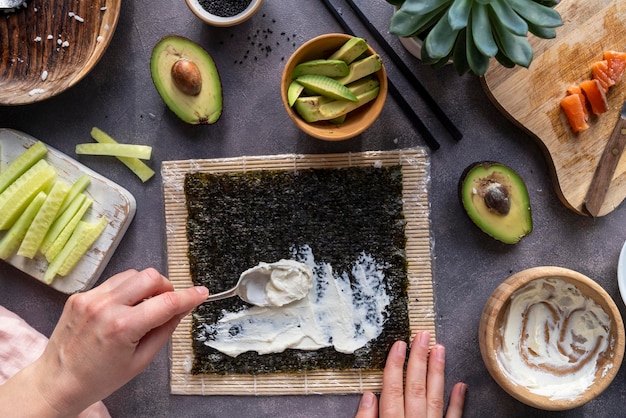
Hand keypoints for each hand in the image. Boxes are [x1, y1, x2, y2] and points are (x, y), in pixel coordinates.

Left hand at [0, 268, 207, 416]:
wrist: (57, 383)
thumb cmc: (99, 379)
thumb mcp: (140, 360)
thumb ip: (164, 330)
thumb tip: (182, 309)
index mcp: (123, 327)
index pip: (167, 303)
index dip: (189, 296)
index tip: (201, 293)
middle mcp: (105, 307)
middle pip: (150, 277)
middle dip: (166, 287)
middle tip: (167, 303)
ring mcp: (90, 298)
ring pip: (132, 274)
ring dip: (145, 287)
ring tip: (143, 308)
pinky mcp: (80, 295)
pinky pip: (113, 282)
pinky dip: (125, 291)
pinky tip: (122, 309)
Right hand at [355, 331, 465, 417]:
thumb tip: (368, 396)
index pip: (392, 390)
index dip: (395, 366)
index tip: (399, 344)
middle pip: (415, 388)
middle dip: (418, 360)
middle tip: (423, 336)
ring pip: (434, 398)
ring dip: (436, 372)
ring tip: (439, 349)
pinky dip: (457, 403)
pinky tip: (461, 385)